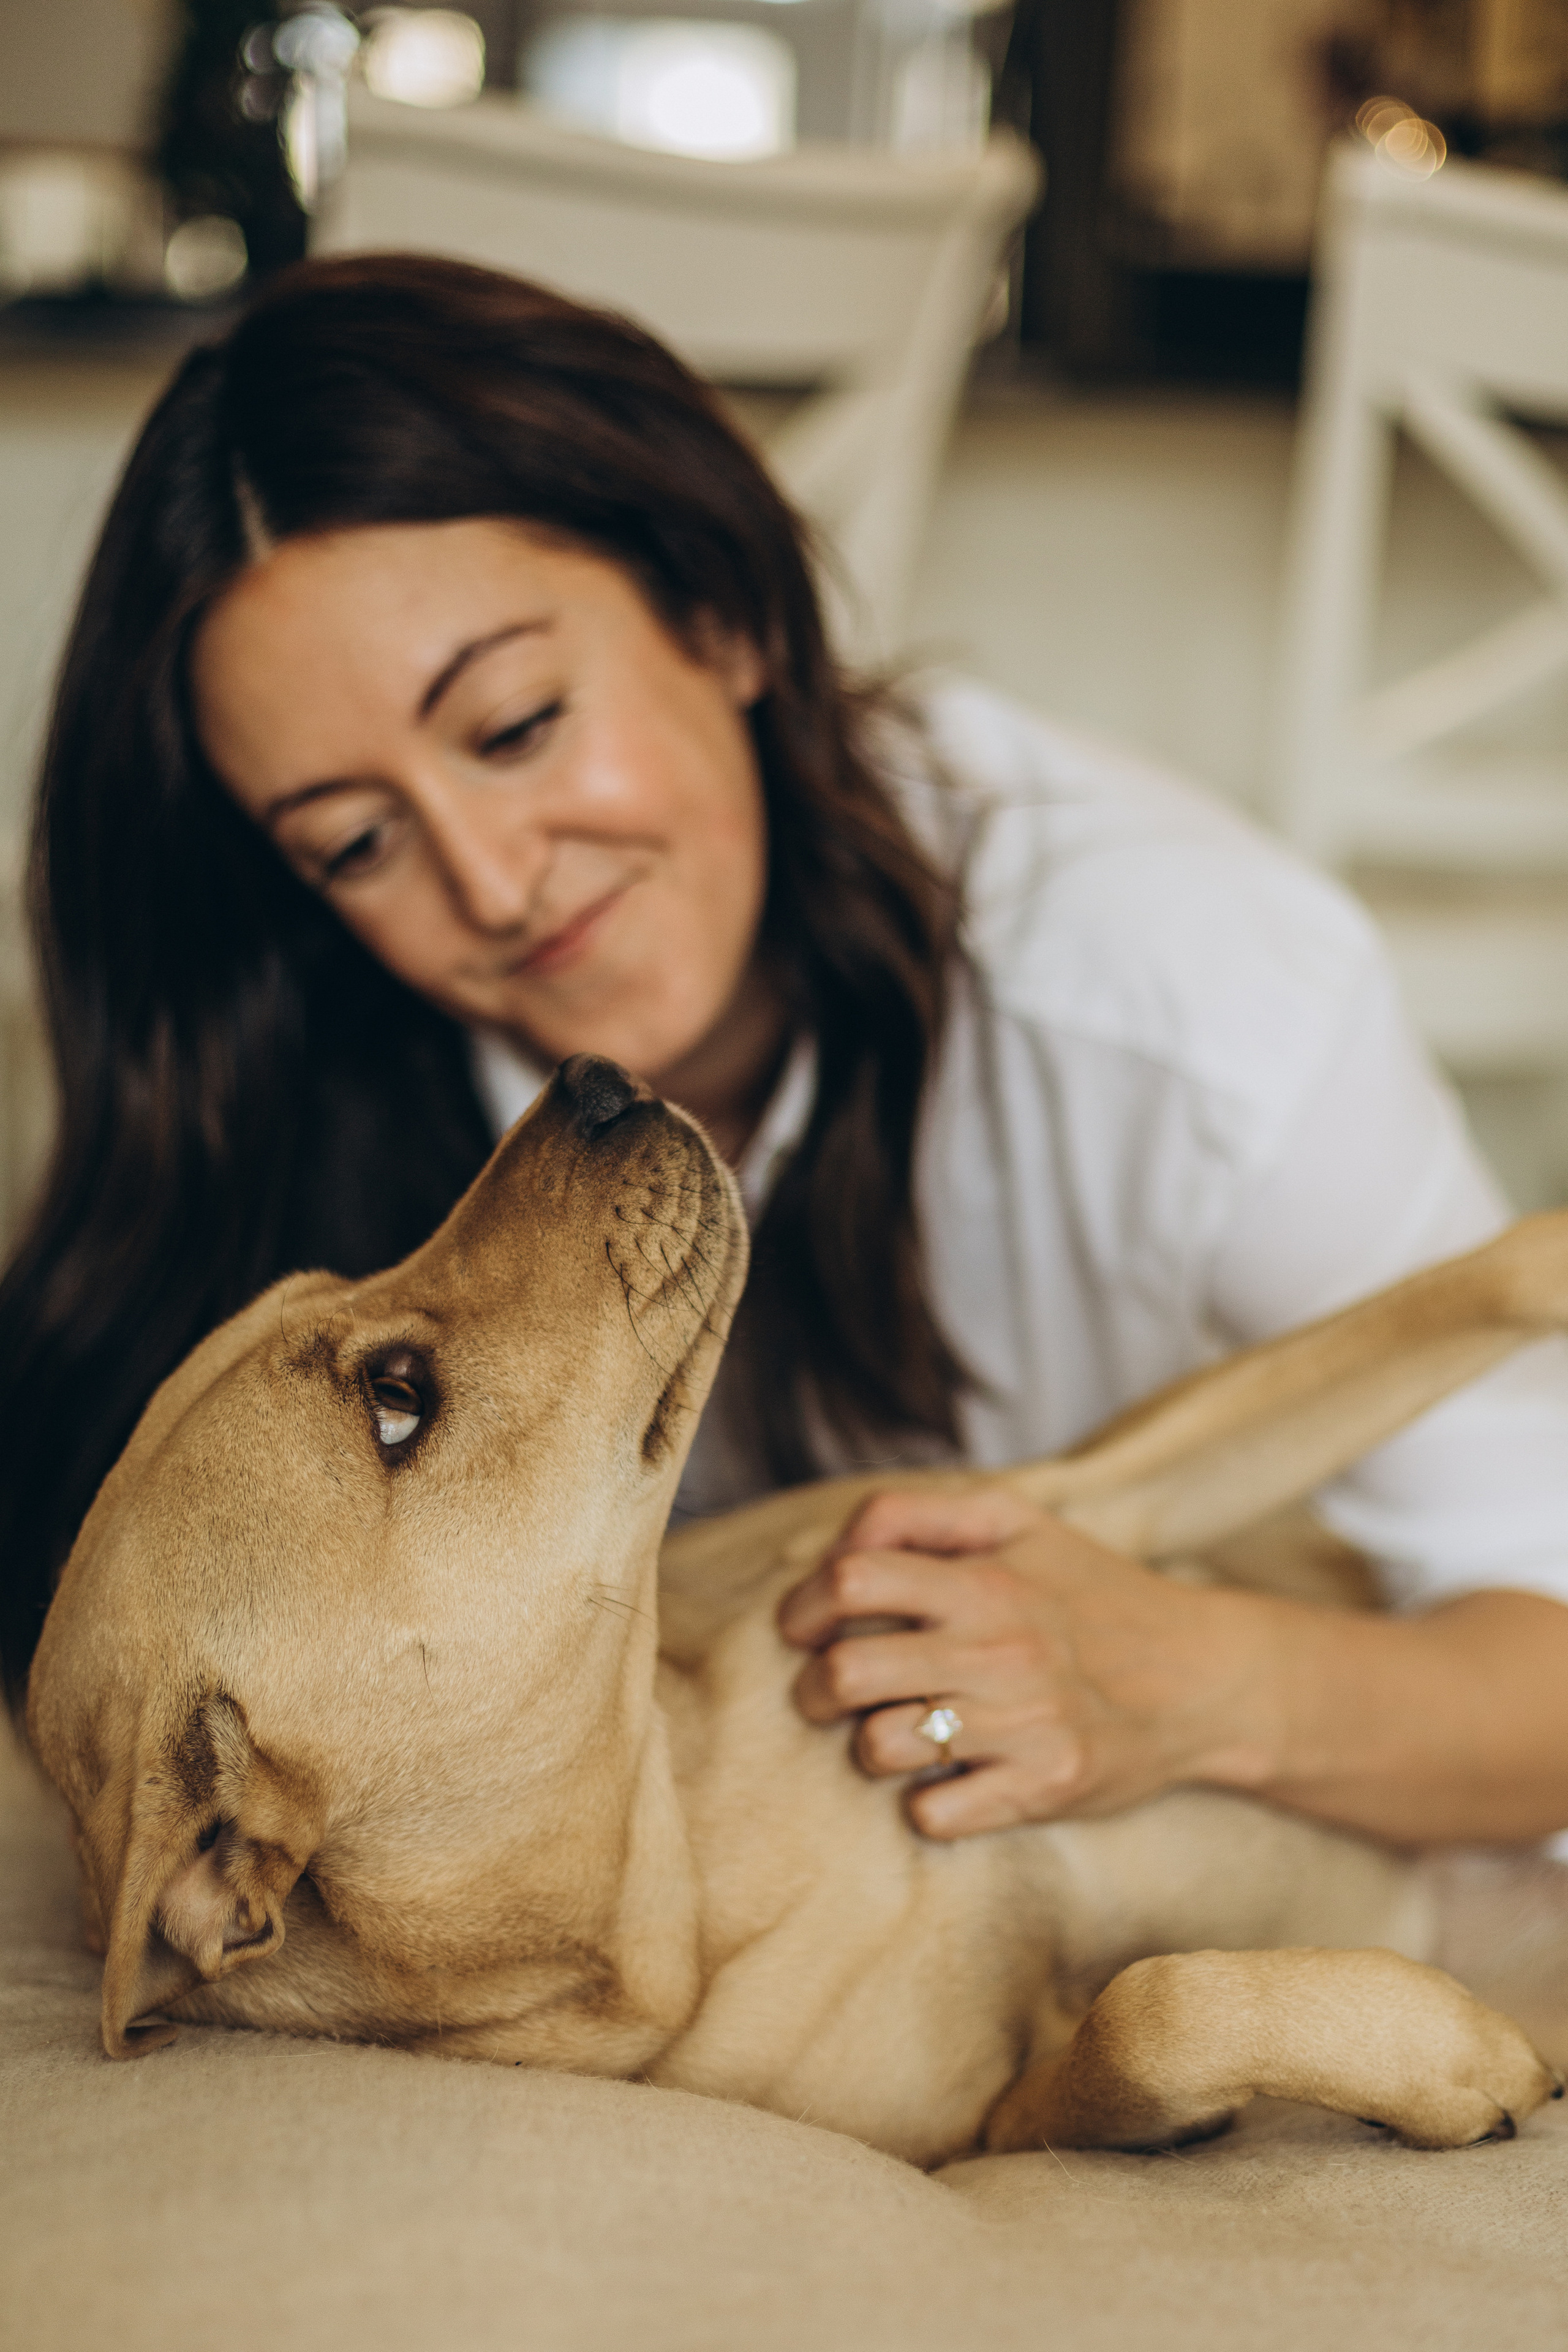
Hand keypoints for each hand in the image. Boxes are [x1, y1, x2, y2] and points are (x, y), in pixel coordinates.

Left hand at [777, 1488, 1274, 1839]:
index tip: (802, 1628)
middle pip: (846, 1674)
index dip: (803, 1605)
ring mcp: (1022, 1724)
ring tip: (892, 1735)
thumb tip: (838, 1544)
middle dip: (813, 1691)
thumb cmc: (1092, 1595)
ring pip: (880, 1748)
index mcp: (985, 1578)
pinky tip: (948, 1779)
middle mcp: (1000, 1648)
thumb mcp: (1019, 1523)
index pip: (852, 1579)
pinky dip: (924, 1804)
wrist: (1204, 1678)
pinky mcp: (1044, 1787)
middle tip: (826, 1695)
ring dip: (868, 1747)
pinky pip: (933, 1815)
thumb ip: (920, 1515)